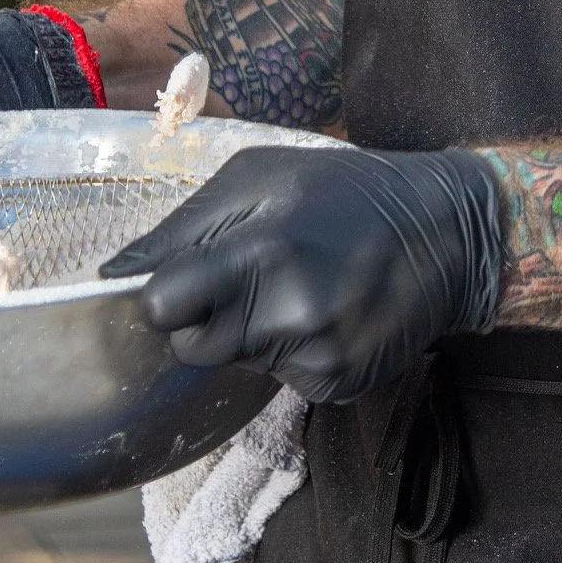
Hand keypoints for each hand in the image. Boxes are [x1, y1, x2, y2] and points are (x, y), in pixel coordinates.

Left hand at [102, 144, 505, 404]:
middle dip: (206, 317)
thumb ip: (183, 228)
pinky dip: (293, 354)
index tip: (185, 282)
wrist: (448, 231)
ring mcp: (315, 355)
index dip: (165, 296)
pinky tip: (327, 315)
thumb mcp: (259, 177)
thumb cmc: (342, 191)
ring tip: (300, 288)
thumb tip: (113, 275)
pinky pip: (282, 379)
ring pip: (237, 363)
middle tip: (250, 280)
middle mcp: (286, 312)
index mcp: (258, 251)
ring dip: (253, 332)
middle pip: (193, 346)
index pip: (161, 307)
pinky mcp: (337, 385)